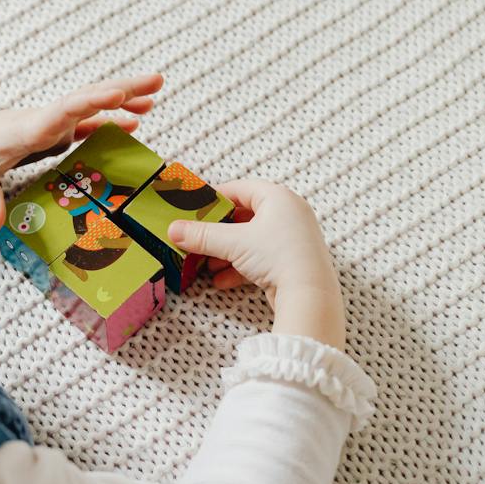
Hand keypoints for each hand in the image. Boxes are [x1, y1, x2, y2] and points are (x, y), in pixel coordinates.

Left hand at [0, 73, 163, 233]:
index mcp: (32, 126)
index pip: (66, 110)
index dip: (93, 101)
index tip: (118, 94)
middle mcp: (48, 119)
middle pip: (90, 98)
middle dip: (123, 88)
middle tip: (156, 81)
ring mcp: (54, 123)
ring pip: (94, 105)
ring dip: (124, 98)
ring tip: (155, 93)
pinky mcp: (56, 131)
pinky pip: (90, 122)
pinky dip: (113, 118)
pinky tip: (134, 120)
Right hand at [167, 177, 344, 347]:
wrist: (310, 295)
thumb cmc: (279, 256)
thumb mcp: (234, 243)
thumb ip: (202, 235)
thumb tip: (174, 230)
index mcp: (278, 197)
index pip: (240, 189)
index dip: (215, 198)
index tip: (194, 208)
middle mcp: (289, 214)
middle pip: (244, 216)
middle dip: (219, 232)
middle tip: (198, 238)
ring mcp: (292, 239)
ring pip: (251, 240)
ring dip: (227, 252)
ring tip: (208, 265)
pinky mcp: (292, 261)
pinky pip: (261, 258)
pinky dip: (241, 267)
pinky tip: (222, 281)